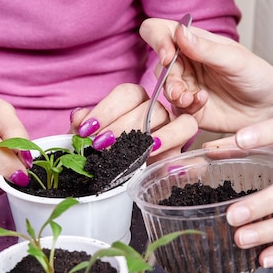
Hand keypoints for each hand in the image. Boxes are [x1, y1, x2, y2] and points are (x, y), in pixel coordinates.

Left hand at [69, 83, 197, 162]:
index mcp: (135, 101)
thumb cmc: (101, 153)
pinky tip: (171, 169)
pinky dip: (189, 164)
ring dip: (166, 137)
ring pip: (184, 125)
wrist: (114, 178)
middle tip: (102, 145)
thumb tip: (78, 117)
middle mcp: (158, 113)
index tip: (87, 129)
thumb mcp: (88, 141)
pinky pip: (195, 158)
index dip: (107, 110)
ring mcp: (175, 134)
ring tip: (145, 152)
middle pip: (152, 109)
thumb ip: (83, 127)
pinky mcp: (181, 158)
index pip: (127, 94)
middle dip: (125, 127)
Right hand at [139, 18, 272, 132]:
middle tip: (180, 88)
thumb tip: (179, 31)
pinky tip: (201, 103)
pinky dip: (185, 106)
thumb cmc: (257, 76)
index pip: (159, 31)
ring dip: (173, 93)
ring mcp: (186, 86)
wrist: (270, 108)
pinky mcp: (189, 108)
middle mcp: (185, 63)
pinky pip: (175, 108)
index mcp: (193, 42)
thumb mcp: (234, 59)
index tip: (168, 55)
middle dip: (167, 77)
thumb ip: (205, 48)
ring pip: (163, 88)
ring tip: (191, 98)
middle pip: (158, 65)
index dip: (157, 40)